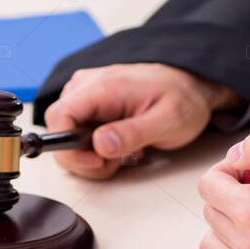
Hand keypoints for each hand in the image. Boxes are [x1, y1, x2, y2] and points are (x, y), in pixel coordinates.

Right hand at [44, 63, 241, 179]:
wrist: (191, 85)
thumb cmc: (183, 99)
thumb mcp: (168, 120)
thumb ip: (133, 133)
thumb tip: (99, 144)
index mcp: (104, 86)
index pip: (59, 117)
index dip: (68, 148)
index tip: (95, 162)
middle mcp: (89, 85)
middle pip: (58, 129)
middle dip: (82, 157)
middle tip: (115, 161)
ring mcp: (88, 93)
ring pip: (66, 134)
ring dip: (90, 155)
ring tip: (123, 152)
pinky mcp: (91, 103)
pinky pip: (77, 131)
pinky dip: (94, 148)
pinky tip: (118, 145)